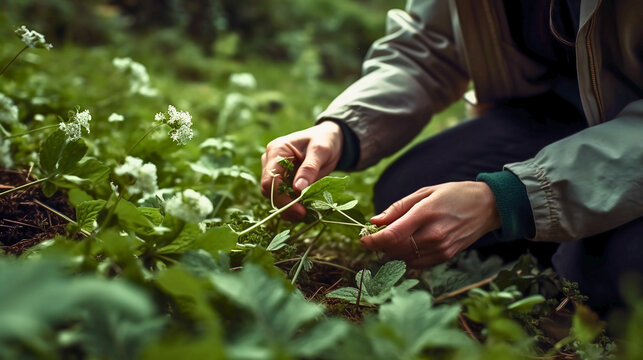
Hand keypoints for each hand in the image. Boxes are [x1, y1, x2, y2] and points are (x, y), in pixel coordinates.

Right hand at [261, 121, 343, 219]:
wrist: (328, 139)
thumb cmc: (324, 140)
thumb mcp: (321, 150)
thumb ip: (309, 169)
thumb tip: (297, 190)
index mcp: (277, 150)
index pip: (270, 179)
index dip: (282, 198)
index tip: (300, 210)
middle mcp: (270, 161)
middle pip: (268, 190)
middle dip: (284, 205)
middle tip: (304, 214)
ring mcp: (275, 171)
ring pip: (273, 196)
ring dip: (287, 208)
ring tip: (305, 214)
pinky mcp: (282, 180)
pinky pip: (282, 197)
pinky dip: (292, 205)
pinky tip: (304, 209)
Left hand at [361, 181, 500, 267]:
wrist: (487, 206)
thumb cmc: (453, 194)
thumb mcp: (425, 192)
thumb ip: (398, 208)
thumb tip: (375, 221)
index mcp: (426, 213)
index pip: (392, 235)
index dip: (373, 240)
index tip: (363, 239)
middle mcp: (433, 234)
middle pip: (395, 249)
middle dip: (380, 245)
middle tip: (374, 236)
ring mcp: (441, 248)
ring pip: (404, 258)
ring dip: (391, 252)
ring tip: (389, 239)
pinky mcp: (446, 256)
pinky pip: (417, 263)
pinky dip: (405, 257)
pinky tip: (405, 246)